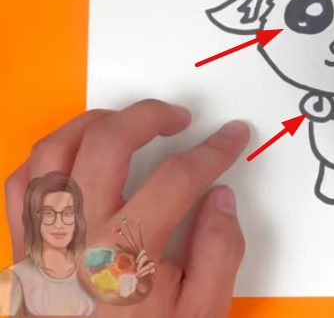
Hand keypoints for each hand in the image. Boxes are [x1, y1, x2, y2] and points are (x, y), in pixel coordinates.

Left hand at [4, 100, 249, 317]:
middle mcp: (77, 236)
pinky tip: (77, 152)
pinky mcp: (23, 247)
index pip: (179, 177)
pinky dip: (49, 154)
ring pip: (54, 149)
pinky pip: (22, 182)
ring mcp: (43, 238)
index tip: (232, 137)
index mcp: (126, 254)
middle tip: (180, 118)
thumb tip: (221, 199)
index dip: (214, 149)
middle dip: (151, 115)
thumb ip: (220, 252)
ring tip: (128, 121)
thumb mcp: (202, 315)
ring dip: (95, 121)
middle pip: (108, 142)